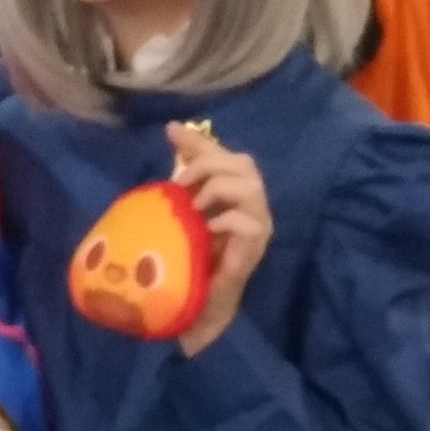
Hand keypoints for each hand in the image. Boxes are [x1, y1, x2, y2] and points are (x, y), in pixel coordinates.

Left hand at [167, 123, 273, 353]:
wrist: (202, 301)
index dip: (200, 142)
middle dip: (209, 165)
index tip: (172, 132)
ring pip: (250, 187)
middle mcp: (252, 203)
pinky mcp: (256, 246)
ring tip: (195, 208)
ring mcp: (258, 223)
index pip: (225, 154)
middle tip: (182, 184)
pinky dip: (224, 221)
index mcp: (235, 190)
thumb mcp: (183, 210)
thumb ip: (181, 176)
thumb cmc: (193, 254)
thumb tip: (171, 129)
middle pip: (243, 163)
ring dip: (217, 190)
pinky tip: (207, 230)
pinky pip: (247, 223)